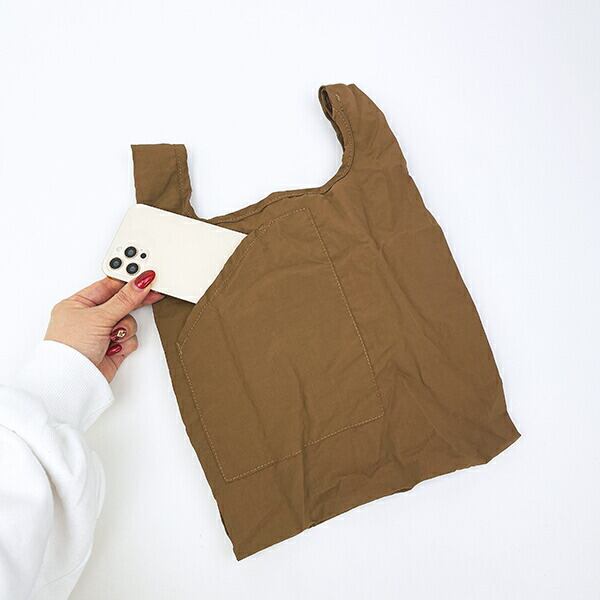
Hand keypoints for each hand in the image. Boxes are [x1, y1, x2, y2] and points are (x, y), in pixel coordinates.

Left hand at [44, 271, 162, 381]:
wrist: (72, 382)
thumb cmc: (70, 348)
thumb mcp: (99, 316)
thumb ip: (125, 299)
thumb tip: (141, 282)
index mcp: (78, 303)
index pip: (109, 285)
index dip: (128, 281)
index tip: (146, 276)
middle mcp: (90, 317)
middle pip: (121, 303)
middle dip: (130, 305)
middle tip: (151, 293)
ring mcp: (102, 333)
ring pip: (129, 321)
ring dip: (125, 328)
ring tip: (112, 336)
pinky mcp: (112, 348)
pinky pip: (130, 339)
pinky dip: (124, 343)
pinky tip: (112, 348)